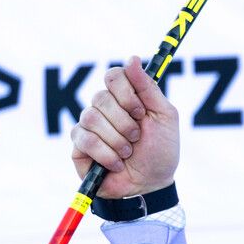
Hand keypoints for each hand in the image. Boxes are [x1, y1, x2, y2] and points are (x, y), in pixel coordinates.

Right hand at [70, 56, 179, 198]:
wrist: (151, 185)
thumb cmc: (160, 151)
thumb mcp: (165, 117)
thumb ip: (149, 88)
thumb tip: (133, 58)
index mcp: (126, 97)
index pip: (114, 76)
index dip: (127, 93)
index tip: (142, 112)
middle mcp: (105, 107)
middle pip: (102, 97)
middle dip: (125, 122)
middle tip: (138, 137)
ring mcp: (90, 125)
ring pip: (92, 117)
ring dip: (117, 140)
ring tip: (128, 153)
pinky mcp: (79, 145)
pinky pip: (85, 138)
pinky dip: (106, 153)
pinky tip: (117, 163)